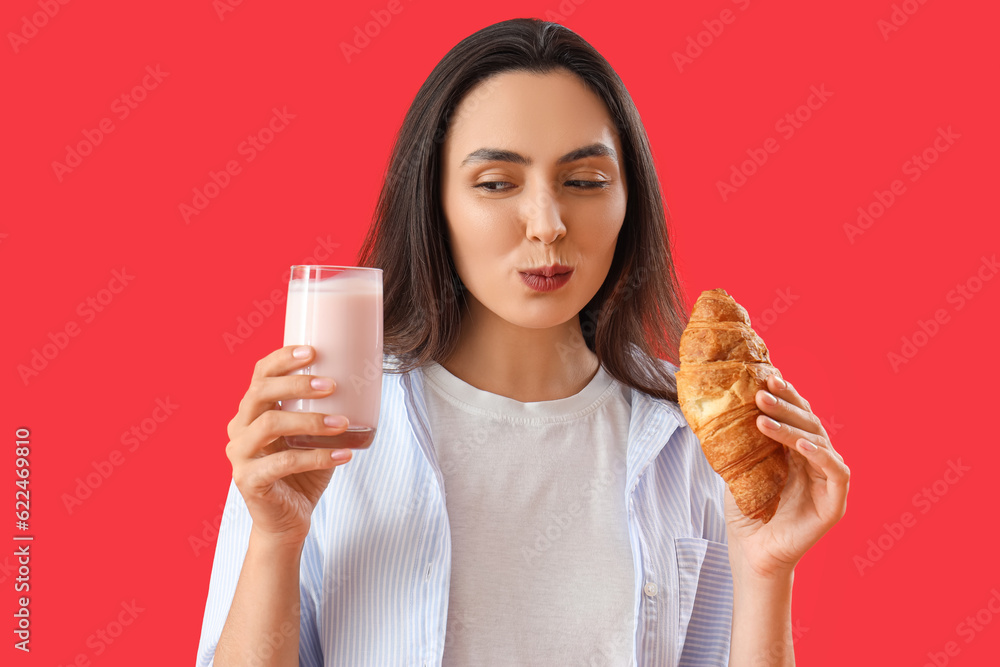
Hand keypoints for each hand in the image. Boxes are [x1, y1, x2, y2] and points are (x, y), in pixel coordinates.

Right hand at [225, 345, 353, 545]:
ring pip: (270, 425)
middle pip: (260, 393)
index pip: (259, 375)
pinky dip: (317, 457)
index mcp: (252, 412)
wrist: (288, 521)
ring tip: (342, 423)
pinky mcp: (249, 481)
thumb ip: (325, 412)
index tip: (313, 351)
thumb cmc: (303, 473)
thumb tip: (364, 385)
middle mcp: (239, 429)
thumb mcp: (313, 437)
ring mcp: (240, 456)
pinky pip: (283, 463)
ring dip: (311, 420)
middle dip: (297, 384)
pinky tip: (344, 455)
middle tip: (332, 385)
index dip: (282, 359)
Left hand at [723, 373, 849, 580]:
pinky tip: (799, 443)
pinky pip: (835, 471)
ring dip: (791, 427)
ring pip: (819, 441)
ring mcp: (829, 480)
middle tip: (762, 392)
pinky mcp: (835, 503)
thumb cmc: (747, 511)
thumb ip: (744, 440)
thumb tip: (726, 405)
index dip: (786, 396)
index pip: (797, 415)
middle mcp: (817, 461)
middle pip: (809, 423)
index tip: (766, 378)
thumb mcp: (742, 467)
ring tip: (762, 417)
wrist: (752, 552)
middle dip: (786, 405)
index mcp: (798, 450)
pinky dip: (819, 454)